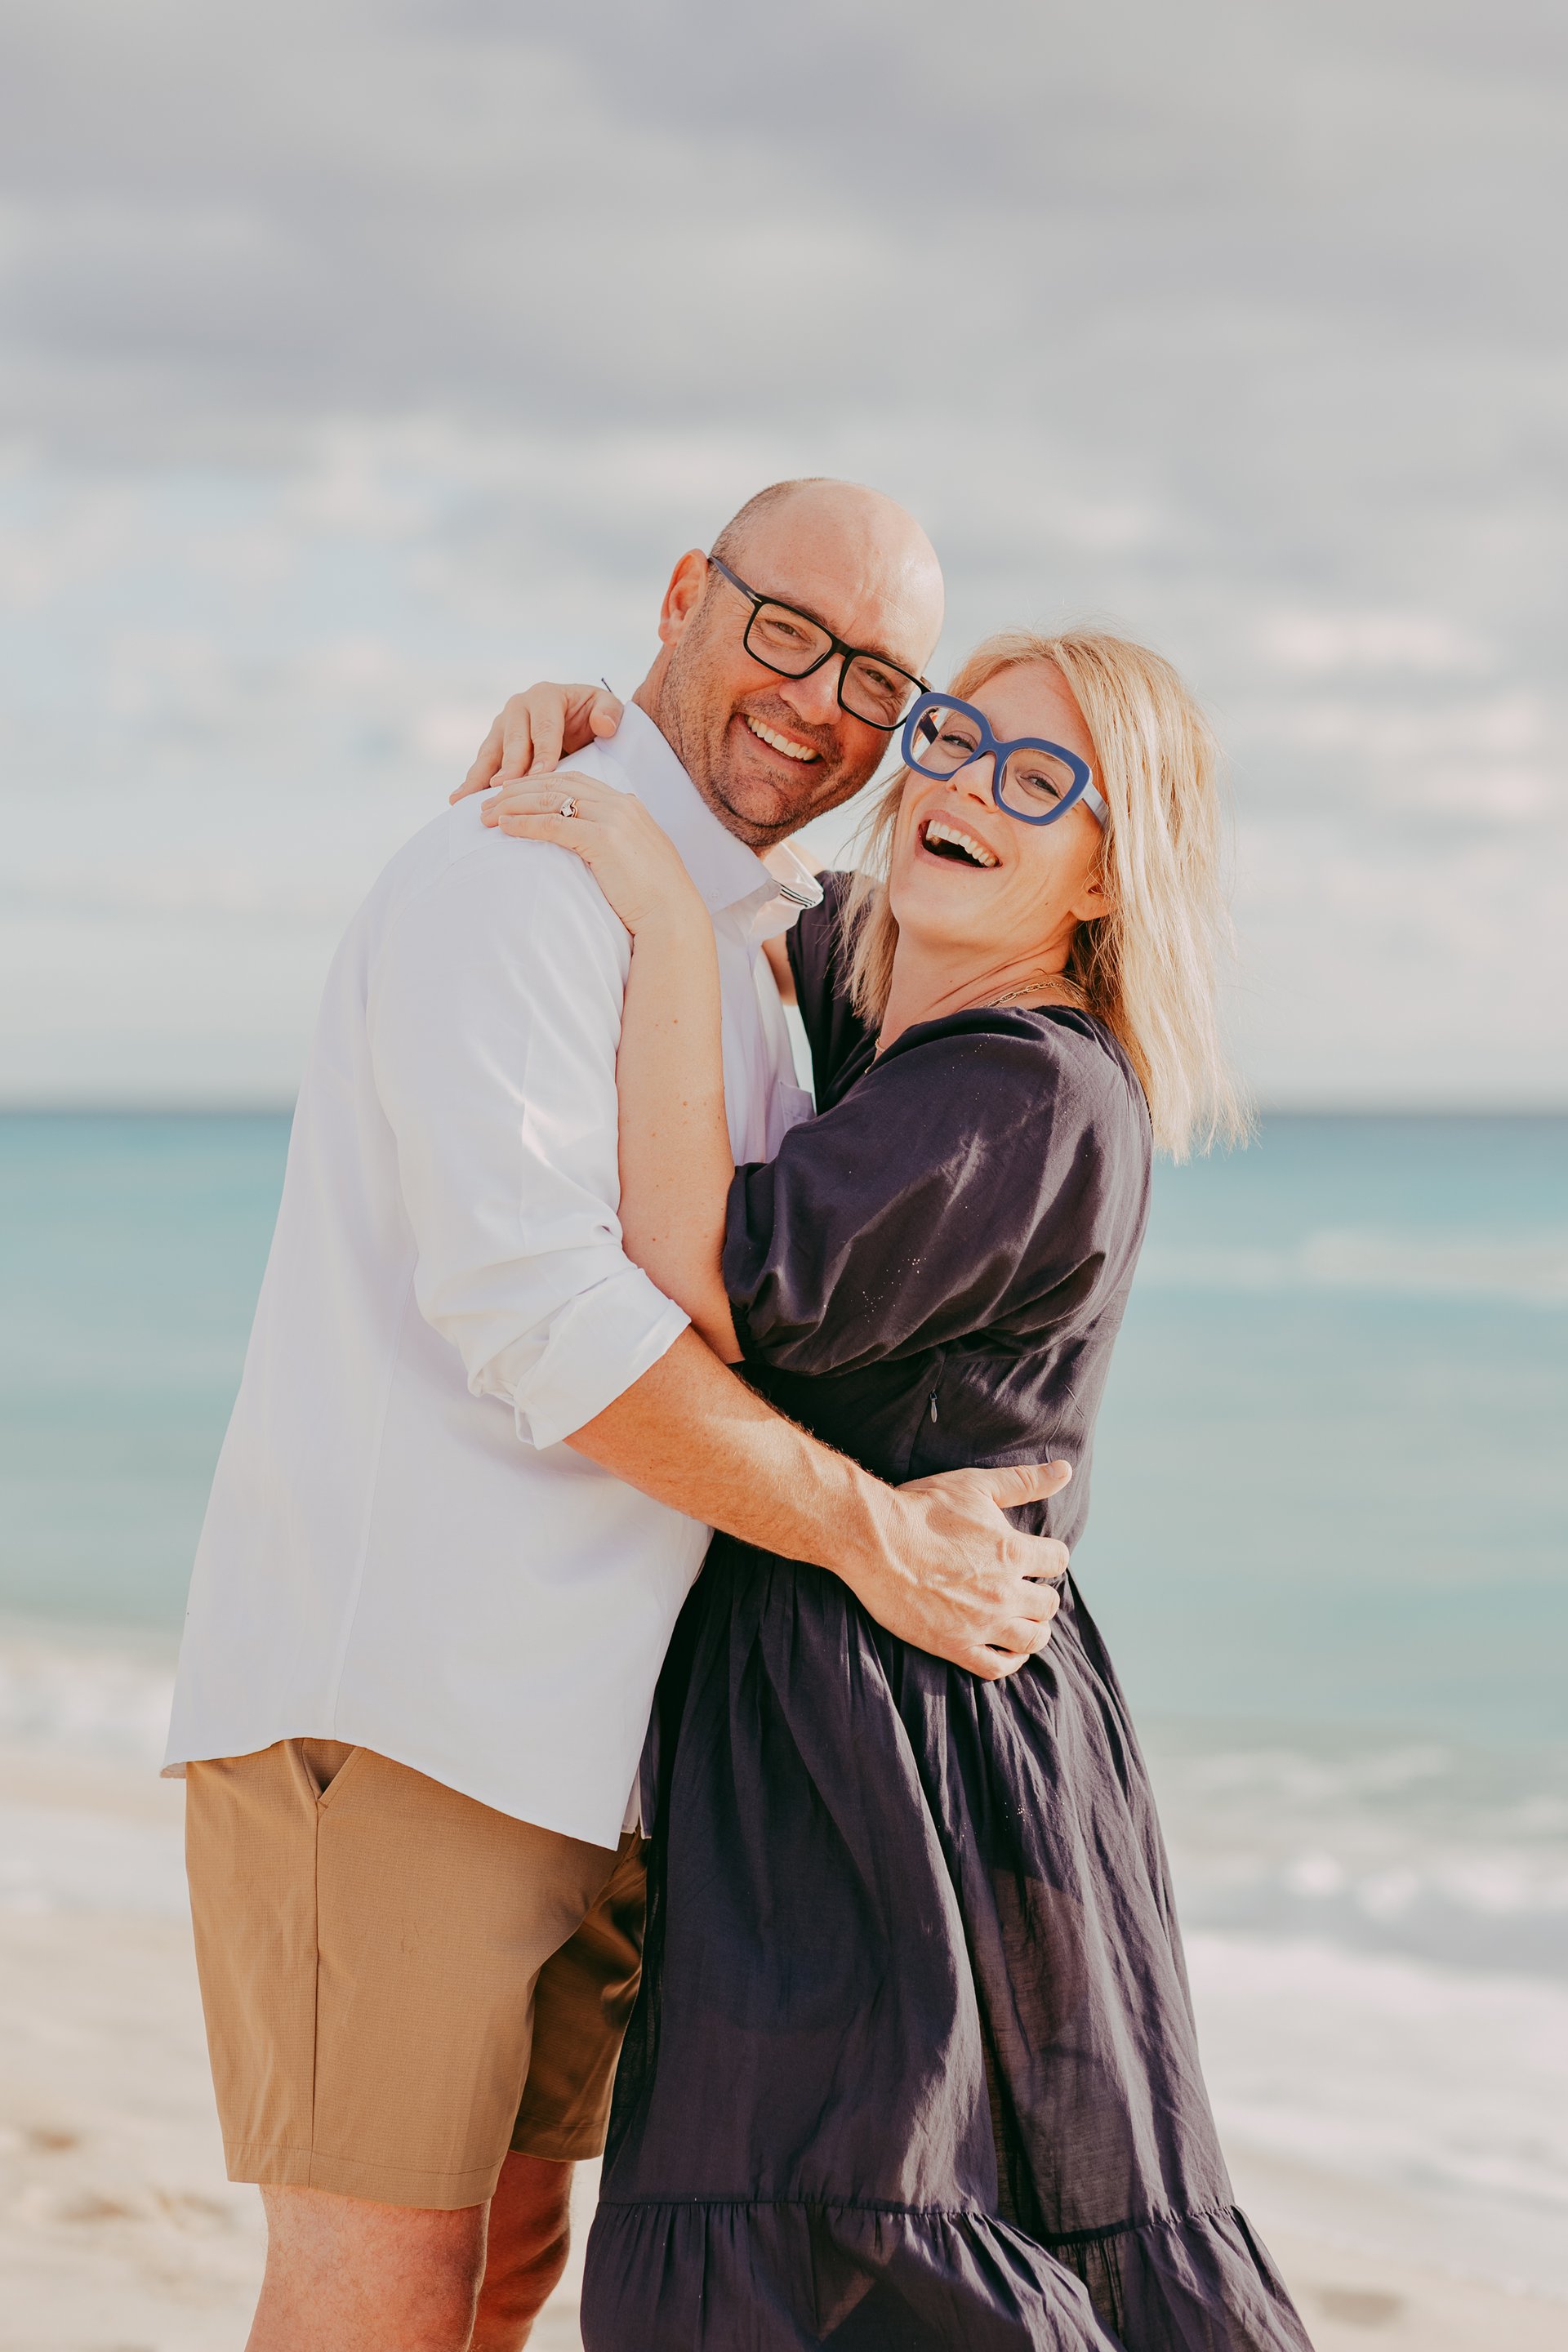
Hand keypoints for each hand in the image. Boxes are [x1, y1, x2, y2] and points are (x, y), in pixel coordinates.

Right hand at [450, 682, 623, 802]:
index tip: (542, 776)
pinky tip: (459, 800)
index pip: (544, 728)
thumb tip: (604, 724)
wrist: (577, 718)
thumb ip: (610, 712)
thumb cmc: (593, 715)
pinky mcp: (493, 744)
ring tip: (467, 798)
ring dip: (480, 777)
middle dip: (510, 766)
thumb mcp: (606, 708)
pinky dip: (472, 782)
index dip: (543, 752)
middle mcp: (518, 707)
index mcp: (545, 697)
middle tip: (505, 789)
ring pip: (490, 752)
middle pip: (513, 740)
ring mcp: (502, 726)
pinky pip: (481, 764)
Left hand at [483, 770, 704, 938]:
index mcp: (628, 806)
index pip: (574, 781)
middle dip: (518, 789)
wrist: (673, 917)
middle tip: (487, 800)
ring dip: (513, 804)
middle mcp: (620, 805)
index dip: (538, 782)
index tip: (511, 791)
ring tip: (485, 815)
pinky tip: (504, 827)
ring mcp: (613, 819)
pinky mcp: (604, 839)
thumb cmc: (654, 899)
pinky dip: (525, 823)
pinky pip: (554, 823)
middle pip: (557, 783)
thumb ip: (617, 843)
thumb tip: (598, 846)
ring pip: (551, 799)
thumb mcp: (635, 860)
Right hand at [851, 1460, 1073, 1679]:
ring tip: (1024, 1622)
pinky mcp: (954, 1645)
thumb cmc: (922, 1508)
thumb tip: (1066, 1470)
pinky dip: (1009, 1662)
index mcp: (1012, 1552)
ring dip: (1034, 1631)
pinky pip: (997, 1667)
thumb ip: (1025, 1481)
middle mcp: (1004, 1592)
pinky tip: (1007, 1652)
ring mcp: (981, 1623)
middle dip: (1042, 1595)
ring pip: (1031, 1640)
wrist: (874, 1540)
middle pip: (1048, 1604)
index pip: (1057, 1560)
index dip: (1050, 1556)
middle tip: (1027, 1590)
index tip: (1037, 1557)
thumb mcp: (976, 1485)